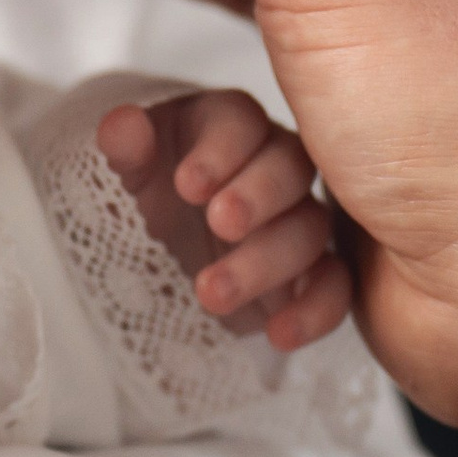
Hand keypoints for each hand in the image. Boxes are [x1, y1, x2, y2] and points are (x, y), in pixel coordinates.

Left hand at [99, 90, 351, 349]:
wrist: (151, 256)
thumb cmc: (140, 196)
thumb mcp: (123, 172)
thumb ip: (123, 148)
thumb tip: (123, 124)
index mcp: (224, 127)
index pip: (240, 122)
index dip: (221, 150)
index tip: (187, 185)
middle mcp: (270, 166)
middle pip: (290, 167)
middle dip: (257, 197)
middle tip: (219, 225)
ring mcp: (296, 219)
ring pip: (310, 228)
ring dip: (265, 262)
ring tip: (212, 293)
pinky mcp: (310, 273)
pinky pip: (334, 286)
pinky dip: (315, 311)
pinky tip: (279, 334)